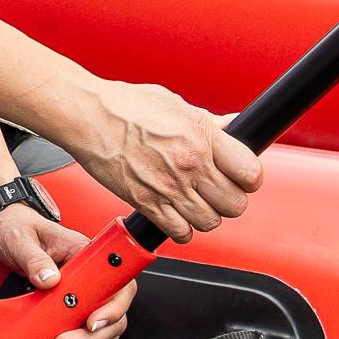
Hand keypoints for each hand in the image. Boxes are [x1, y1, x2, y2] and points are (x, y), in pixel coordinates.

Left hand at [0, 206, 132, 338]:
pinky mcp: (72, 307)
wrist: (5, 230)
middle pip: (113, 313)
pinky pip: (86, 333)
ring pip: (102, 329)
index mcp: (87, 253)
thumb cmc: (17, 228)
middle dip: (91, 336)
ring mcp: (85, 293)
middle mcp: (92, 276)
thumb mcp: (20, 240)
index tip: (91, 322)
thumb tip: (50, 279)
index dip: (113, 307)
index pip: (118, 283)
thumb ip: (34, 258)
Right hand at [53, 80, 259, 239]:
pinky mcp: (147, 204)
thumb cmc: (125, 107)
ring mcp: (169, 187)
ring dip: (207, 215)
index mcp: (201, 136)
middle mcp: (189, 164)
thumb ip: (209, 123)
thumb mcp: (176, 105)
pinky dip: (182, 229)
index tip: (243, 177)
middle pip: (235, 204)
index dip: (249, 177)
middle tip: (219, 191)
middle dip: (230, 199)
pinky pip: (180, 233)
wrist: (88, 117)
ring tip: (197, 203)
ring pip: (211, 222)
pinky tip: (177, 215)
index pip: (250, 172)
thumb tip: (234, 126)